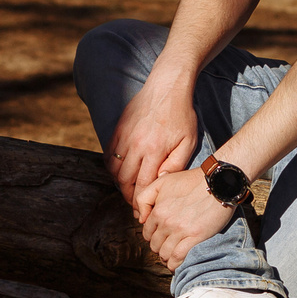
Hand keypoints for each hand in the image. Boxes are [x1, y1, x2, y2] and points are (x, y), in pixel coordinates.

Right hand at [106, 80, 198, 205]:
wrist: (167, 86)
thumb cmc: (182, 114)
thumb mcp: (188, 141)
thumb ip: (175, 164)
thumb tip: (160, 182)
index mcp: (154, 150)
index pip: (141, 185)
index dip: (140, 202)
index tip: (142, 211)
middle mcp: (135, 145)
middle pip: (124, 180)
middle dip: (128, 196)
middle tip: (134, 205)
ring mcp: (124, 136)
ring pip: (114, 169)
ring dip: (119, 183)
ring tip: (128, 190)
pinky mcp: (118, 129)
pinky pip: (108, 154)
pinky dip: (112, 167)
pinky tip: (121, 172)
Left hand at [132, 167, 237, 266]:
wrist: (218, 183)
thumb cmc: (193, 181)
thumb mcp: (163, 182)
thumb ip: (145, 198)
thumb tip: (141, 218)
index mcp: (158, 210)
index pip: (147, 232)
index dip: (152, 236)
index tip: (160, 236)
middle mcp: (166, 222)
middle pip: (155, 245)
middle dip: (159, 247)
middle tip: (167, 246)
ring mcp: (180, 230)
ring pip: (164, 253)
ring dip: (166, 257)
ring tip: (171, 256)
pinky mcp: (194, 237)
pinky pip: (177, 257)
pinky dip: (174, 264)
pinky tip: (176, 264)